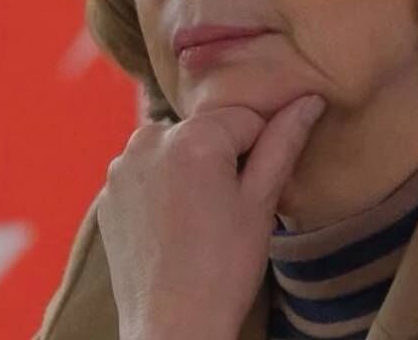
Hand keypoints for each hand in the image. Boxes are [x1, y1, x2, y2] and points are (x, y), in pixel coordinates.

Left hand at [97, 94, 325, 339]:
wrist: (172, 327)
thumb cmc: (224, 269)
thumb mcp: (261, 203)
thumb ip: (283, 143)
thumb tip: (309, 99)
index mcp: (193, 137)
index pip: (245, 119)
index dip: (260, 152)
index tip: (253, 191)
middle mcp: (149, 139)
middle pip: (205, 130)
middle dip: (221, 157)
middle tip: (227, 208)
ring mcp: (122, 166)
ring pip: (174, 149)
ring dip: (189, 169)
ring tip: (198, 219)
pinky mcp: (108, 192)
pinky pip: (146, 173)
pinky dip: (162, 188)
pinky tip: (172, 226)